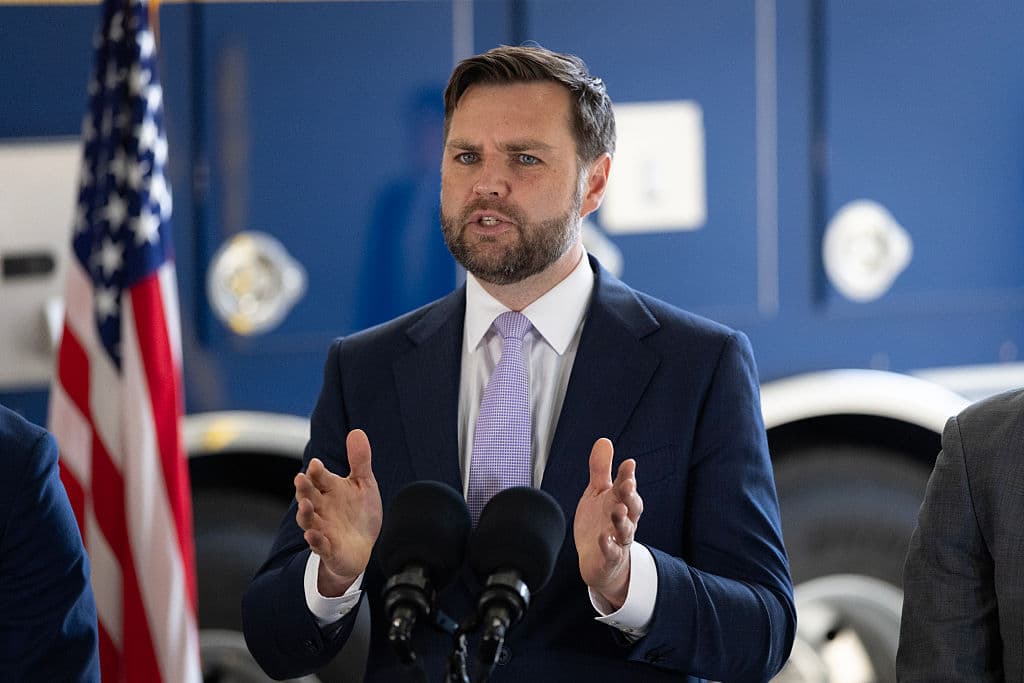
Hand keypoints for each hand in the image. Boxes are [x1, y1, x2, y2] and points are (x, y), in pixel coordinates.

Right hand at [294, 428, 381, 595]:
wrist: (362, 547)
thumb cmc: (358, 513)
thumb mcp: (363, 484)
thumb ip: (359, 460)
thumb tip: (357, 431)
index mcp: (329, 490)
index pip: (319, 478)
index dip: (317, 472)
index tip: (316, 464)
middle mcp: (321, 508)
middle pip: (309, 496)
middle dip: (304, 488)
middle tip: (301, 478)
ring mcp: (323, 529)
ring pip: (308, 520)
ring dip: (304, 513)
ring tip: (304, 504)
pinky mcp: (329, 549)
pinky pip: (319, 545)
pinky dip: (315, 541)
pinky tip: (312, 535)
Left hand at [573, 438, 643, 610]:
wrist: (597, 561)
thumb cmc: (600, 523)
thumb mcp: (598, 494)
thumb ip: (601, 470)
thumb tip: (604, 440)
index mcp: (621, 503)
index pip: (626, 488)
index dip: (628, 476)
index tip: (628, 464)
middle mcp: (623, 521)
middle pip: (632, 508)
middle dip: (631, 496)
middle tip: (628, 485)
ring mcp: (618, 540)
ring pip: (625, 530)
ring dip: (622, 520)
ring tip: (617, 510)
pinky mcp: (609, 558)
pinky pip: (611, 553)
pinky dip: (608, 546)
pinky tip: (603, 538)